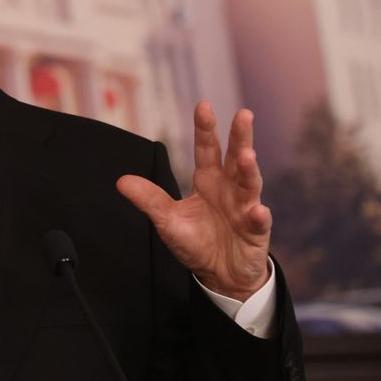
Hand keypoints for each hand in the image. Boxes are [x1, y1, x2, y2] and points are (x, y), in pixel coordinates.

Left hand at [117, 101, 270, 300]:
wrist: (222, 275)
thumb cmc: (198, 242)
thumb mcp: (167, 220)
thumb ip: (149, 200)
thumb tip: (121, 181)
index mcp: (208, 180)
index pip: (207, 149)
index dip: (205, 128)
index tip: (204, 105)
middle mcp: (229, 188)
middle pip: (236, 157)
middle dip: (239, 137)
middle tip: (243, 115)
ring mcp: (245, 207)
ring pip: (250, 184)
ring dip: (249, 170)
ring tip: (247, 156)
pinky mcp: (255, 231)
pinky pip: (259, 221)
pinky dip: (259, 215)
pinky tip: (257, 210)